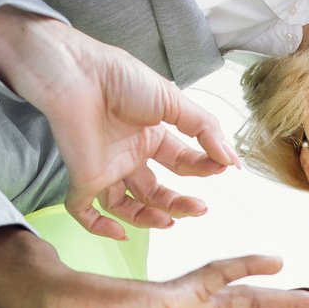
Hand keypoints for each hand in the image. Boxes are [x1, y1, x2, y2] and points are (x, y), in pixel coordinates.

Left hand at [0, 8, 236, 232]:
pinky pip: (84, 212)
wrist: (77, 74)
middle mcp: (128, 155)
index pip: (181, 163)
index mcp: (150, 135)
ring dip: (150, 219)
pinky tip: (121, 233)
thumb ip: (204, 129)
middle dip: (180, 202)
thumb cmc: (120, 79)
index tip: (222, 169)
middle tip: (200, 208)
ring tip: (170, 220)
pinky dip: (100, 228)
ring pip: (126, 207)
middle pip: (157, 191)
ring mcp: (105, 168)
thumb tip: (231, 159)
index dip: (203, 169)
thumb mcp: (173, 100)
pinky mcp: (81, 177)